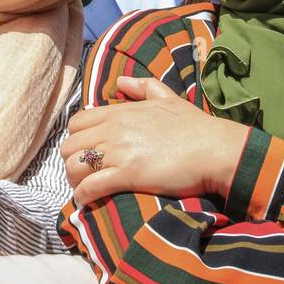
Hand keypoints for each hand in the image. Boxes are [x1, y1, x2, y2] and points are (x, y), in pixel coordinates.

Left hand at [61, 75, 248, 205]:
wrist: (215, 149)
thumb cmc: (194, 126)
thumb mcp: (167, 97)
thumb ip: (142, 86)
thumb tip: (121, 81)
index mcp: (120, 111)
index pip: (76, 123)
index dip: (76, 140)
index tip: (86, 153)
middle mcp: (114, 129)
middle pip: (69, 147)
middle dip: (71, 162)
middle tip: (85, 174)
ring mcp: (119, 151)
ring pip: (73, 166)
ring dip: (75, 181)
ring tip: (86, 189)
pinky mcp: (128, 174)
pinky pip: (90, 186)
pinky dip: (83, 196)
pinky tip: (89, 201)